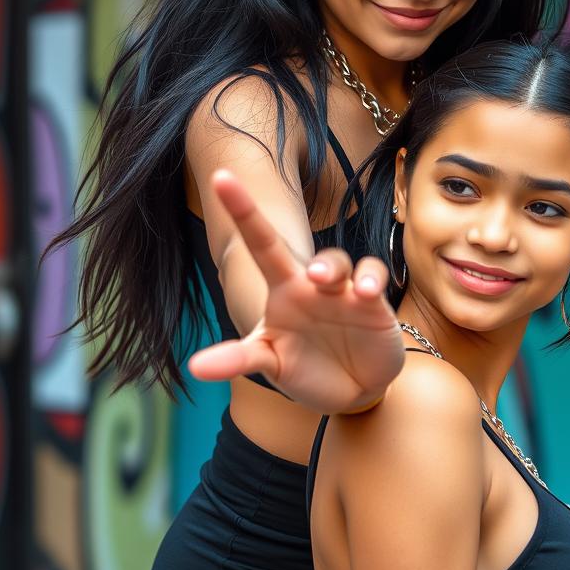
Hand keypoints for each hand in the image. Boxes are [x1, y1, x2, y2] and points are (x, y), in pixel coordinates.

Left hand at [187, 170, 403, 411]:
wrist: (353, 391)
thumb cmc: (307, 368)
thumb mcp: (271, 362)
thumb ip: (238, 359)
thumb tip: (195, 367)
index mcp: (282, 290)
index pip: (258, 244)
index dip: (241, 211)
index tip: (220, 177)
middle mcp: (309, 283)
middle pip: (289, 246)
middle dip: (270, 222)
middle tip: (265, 233)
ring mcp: (342, 291)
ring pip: (337, 260)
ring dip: (330, 266)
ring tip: (320, 278)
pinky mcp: (373, 304)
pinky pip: (374, 277)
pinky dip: (372, 280)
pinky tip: (367, 294)